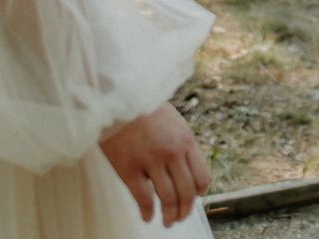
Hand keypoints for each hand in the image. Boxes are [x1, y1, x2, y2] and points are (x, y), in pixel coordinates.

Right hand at [99, 103, 211, 227]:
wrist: (116, 97)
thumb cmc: (144, 107)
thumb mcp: (173, 120)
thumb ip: (181, 143)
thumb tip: (187, 166)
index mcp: (186, 140)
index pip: (202, 177)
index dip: (198, 192)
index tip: (193, 197)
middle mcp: (172, 152)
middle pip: (187, 193)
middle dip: (185, 210)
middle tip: (180, 217)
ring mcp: (151, 161)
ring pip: (168, 199)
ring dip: (170, 215)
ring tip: (167, 221)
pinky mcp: (129, 168)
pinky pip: (143, 198)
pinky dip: (147, 212)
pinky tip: (147, 217)